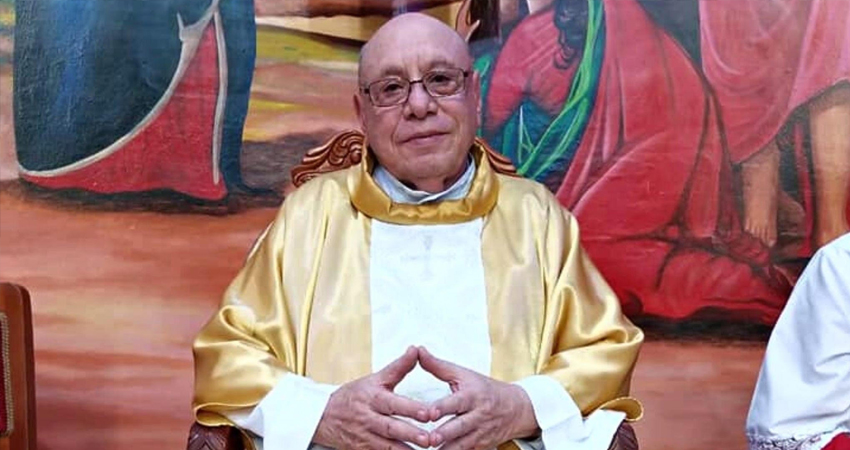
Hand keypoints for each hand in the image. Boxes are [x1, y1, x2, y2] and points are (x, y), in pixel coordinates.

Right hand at [313, 346, 431, 449]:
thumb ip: (398, 367)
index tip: (428, 413)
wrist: (322, 416)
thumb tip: (416, 350)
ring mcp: (365, 437)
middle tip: (428, 438)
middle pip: (391, 427)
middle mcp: (368, 418)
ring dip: (405, 449)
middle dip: (410, 434)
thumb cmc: (353, 396)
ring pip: (387, 446)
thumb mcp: (374, 379)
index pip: (393, 403)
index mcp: (373, 398)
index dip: (410, 409)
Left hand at [419, 347, 538, 448]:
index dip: (443, 407)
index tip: (430, 412)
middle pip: (459, 426)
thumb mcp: (463, 374)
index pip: (456, 402)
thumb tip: (417, 350)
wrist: (517, 408)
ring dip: (448, 449)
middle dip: (445, 434)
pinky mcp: (481, 447)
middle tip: (430, 439)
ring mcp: (480, 433)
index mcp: (471, 396)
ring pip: (463, 444)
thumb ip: (437, 366)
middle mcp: (477, 415)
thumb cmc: (484, 389)